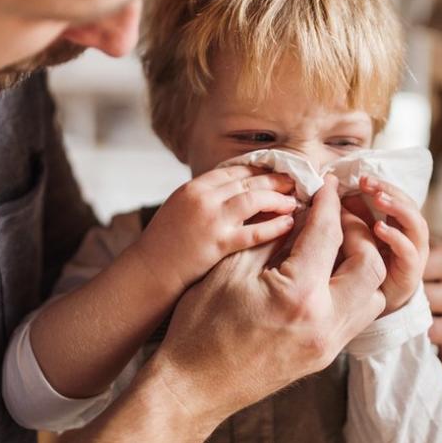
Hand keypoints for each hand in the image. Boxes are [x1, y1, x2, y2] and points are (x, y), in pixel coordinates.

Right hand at [133, 165, 297, 290]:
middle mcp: (202, 198)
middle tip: (294, 182)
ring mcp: (210, 219)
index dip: (259, 169)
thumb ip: (207, 199)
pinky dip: (273, 226)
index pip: (234, 170)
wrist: (147, 272)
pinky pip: (253, 232)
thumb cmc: (164, 246)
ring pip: (253, 199)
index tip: (277, 172)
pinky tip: (287, 225)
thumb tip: (237, 193)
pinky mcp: (217, 243)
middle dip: (274, 180)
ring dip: (277, 199)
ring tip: (294, 202)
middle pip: (248, 180)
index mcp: (193, 187)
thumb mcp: (180, 209)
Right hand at [145, 175, 386, 429]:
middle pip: (369, 265)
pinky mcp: (324, 357)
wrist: (193, 386)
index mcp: (299, 296)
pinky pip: (356, 317)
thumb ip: (270, 237)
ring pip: (373, 295)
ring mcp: (328, 345)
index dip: (327, 203)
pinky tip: (327, 274)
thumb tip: (297, 212)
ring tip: (336, 245)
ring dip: (361, 264)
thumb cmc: (200, 327)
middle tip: (334, 215)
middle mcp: (324, 323)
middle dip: (357, 232)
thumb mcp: (230, 269)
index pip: (328, 235)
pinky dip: (352, 289)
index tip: (325, 185)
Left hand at [355, 176, 430, 314]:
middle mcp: (410, 239)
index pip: (399, 197)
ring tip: (378, 198)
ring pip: (417, 225)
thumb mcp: (348, 235)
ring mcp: (413, 257)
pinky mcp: (410, 276)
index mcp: (397, 226)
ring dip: (398, 208)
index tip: (363, 178)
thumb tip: (333, 188)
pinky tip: (378, 228)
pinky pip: (410, 253)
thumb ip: (348, 215)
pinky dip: (396, 238)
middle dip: (391, 191)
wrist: (357, 310)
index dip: (384, 185)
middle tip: (368, 182)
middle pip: (411, 206)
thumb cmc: (351, 269)